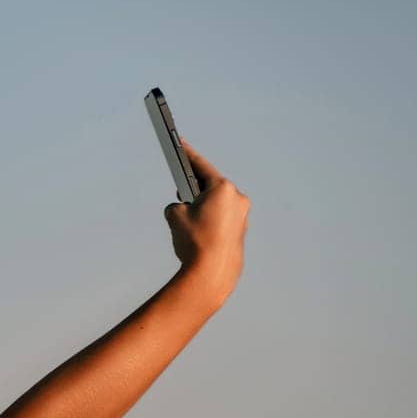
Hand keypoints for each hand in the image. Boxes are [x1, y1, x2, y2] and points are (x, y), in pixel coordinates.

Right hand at [164, 136, 250, 302]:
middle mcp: (237, 198)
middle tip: (180, 190)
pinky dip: (210, 220)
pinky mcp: (240, 231)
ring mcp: (242, 216)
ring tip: (187, 219)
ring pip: (217, 204)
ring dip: (203, 206)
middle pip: (211, 186)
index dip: (187, 155)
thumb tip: (181, 209)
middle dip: (194, 188)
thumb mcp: (174, 216)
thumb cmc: (195, 241)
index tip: (180, 145)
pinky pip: (222, 219)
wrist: (211, 272)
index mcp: (222, 188)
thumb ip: (175, 205)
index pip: (200, 166)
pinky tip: (198, 232)